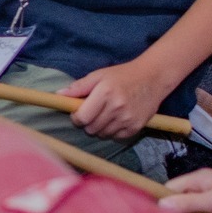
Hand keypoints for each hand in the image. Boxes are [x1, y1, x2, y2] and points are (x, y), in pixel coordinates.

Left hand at [58, 58, 174, 137]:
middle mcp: (117, 107)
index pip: (82, 117)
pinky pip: (116, 137)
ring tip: (105, 115)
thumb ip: (78, 87)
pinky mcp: (136, 127)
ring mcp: (127, 119)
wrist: (153, 78)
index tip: (78, 113)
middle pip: (91, 128)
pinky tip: (116, 119)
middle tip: (93, 113)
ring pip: (102, 134)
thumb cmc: (122, 75)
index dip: (76, 118)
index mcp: (105, 93)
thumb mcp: (99, 75)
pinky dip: (112, 131)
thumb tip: (58, 95)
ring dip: (99, 128)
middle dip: (87, 123)